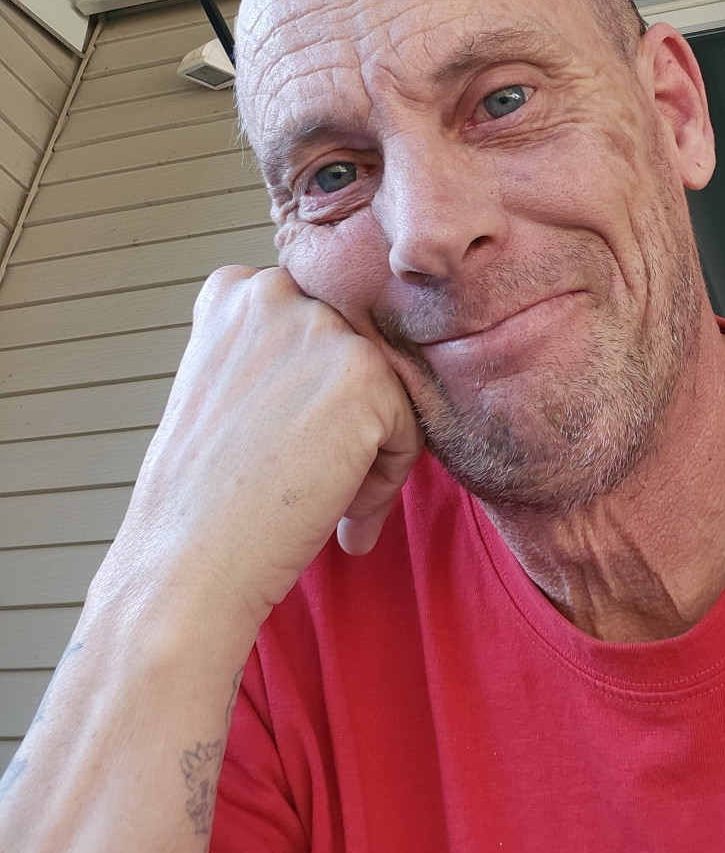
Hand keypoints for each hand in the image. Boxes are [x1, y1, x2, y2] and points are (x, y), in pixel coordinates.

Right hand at [101, 266, 422, 645]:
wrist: (187, 562)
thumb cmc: (204, 494)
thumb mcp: (226, 388)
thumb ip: (280, 355)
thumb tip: (354, 366)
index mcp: (235, 290)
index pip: (320, 327)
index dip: (314, 394)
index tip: (289, 446)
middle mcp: (276, 292)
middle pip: (356, 356)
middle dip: (346, 421)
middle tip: (306, 480)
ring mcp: (321, 328)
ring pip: (387, 391)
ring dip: (369, 451)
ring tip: (325, 502)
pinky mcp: (364, 373)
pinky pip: (410, 428)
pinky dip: (387, 478)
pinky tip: (339, 512)